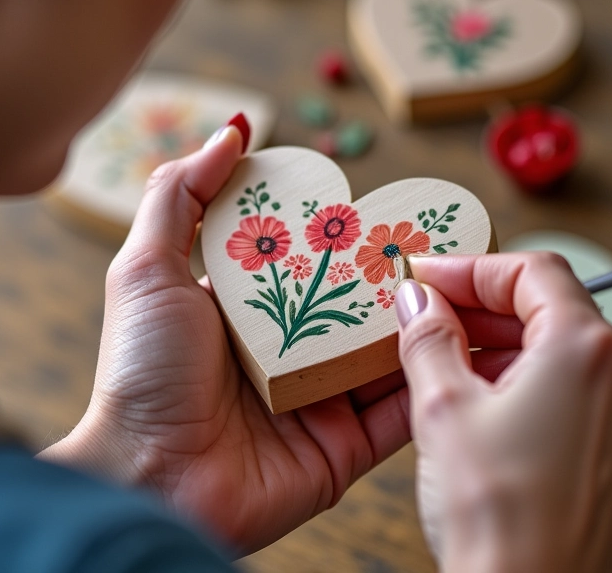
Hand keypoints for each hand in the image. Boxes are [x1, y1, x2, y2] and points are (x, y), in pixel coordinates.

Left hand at [42, 122, 521, 554]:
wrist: (149, 480)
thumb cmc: (141, 370)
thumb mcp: (147, 269)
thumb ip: (181, 196)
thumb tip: (234, 131)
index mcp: (249, 306)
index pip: (310, 256)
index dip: (345, 229)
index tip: (384, 202)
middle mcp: (288, 347)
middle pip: (355, 300)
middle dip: (396, 272)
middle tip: (443, 240)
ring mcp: (320, 396)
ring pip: (386, 350)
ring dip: (425, 320)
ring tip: (469, 284)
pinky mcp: (345, 445)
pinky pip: (398, 408)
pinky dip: (432, 380)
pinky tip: (468, 346)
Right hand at [397, 253, 611, 572]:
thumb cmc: (493, 515)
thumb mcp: (442, 407)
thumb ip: (428, 336)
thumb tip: (416, 296)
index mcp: (587, 352)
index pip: (531, 271)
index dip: (472, 268)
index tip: (428, 276)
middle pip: (551, 307)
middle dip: (484, 305)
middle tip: (430, 312)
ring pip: (565, 349)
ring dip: (505, 342)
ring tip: (449, 355)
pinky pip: (582, 390)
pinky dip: (533, 379)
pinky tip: (487, 396)